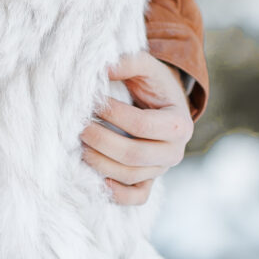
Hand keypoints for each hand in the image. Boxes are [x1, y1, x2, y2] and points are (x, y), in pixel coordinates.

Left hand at [80, 51, 192, 206]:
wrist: (161, 104)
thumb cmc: (152, 84)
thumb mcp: (146, 66)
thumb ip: (127, 62)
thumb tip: (101, 68)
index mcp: (179, 124)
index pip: (142, 125)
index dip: (113, 114)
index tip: (92, 101)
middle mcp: (174, 152)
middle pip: (134, 156)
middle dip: (101, 141)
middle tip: (78, 127)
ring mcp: (161, 170)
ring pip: (130, 176)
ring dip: (100, 163)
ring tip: (78, 145)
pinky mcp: (149, 181)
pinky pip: (136, 197)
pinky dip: (117, 194)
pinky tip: (96, 180)